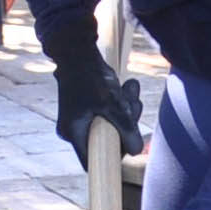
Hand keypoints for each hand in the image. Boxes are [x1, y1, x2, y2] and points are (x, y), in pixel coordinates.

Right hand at [45, 18, 143, 165]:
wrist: (77, 49)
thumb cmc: (90, 77)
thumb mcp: (112, 104)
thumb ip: (126, 129)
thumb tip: (136, 151)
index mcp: (73, 133)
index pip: (93, 161)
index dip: (113, 157)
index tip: (129, 145)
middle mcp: (75, 129)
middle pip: (108, 141)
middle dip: (126, 123)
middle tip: (133, 104)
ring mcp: (82, 118)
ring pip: (112, 125)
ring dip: (126, 109)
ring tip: (129, 88)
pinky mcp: (89, 108)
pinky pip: (110, 113)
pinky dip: (120, 102)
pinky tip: (126, 86)